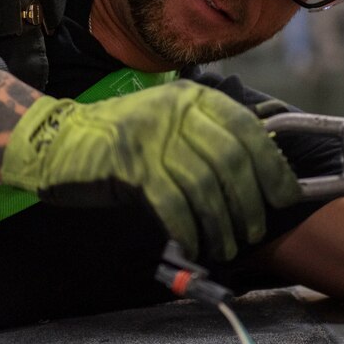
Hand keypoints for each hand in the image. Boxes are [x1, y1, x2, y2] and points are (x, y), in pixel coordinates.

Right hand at [0, 80, 300, 260]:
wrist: (58, 140)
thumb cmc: (120, 139)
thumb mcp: (168, 122)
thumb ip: (208, 137)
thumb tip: (261, 173)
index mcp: (191, 98)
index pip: (247, 130)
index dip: (273, 167)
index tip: (285, 197)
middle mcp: (174, 112)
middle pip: (230, 161)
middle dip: (249, 203)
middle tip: (255, 231)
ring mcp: (151, 136)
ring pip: (203, 186)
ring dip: (220, 223)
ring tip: (226, 245)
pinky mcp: (129, 164)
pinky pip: (171, 203)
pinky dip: (187, 228)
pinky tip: (193, 244)